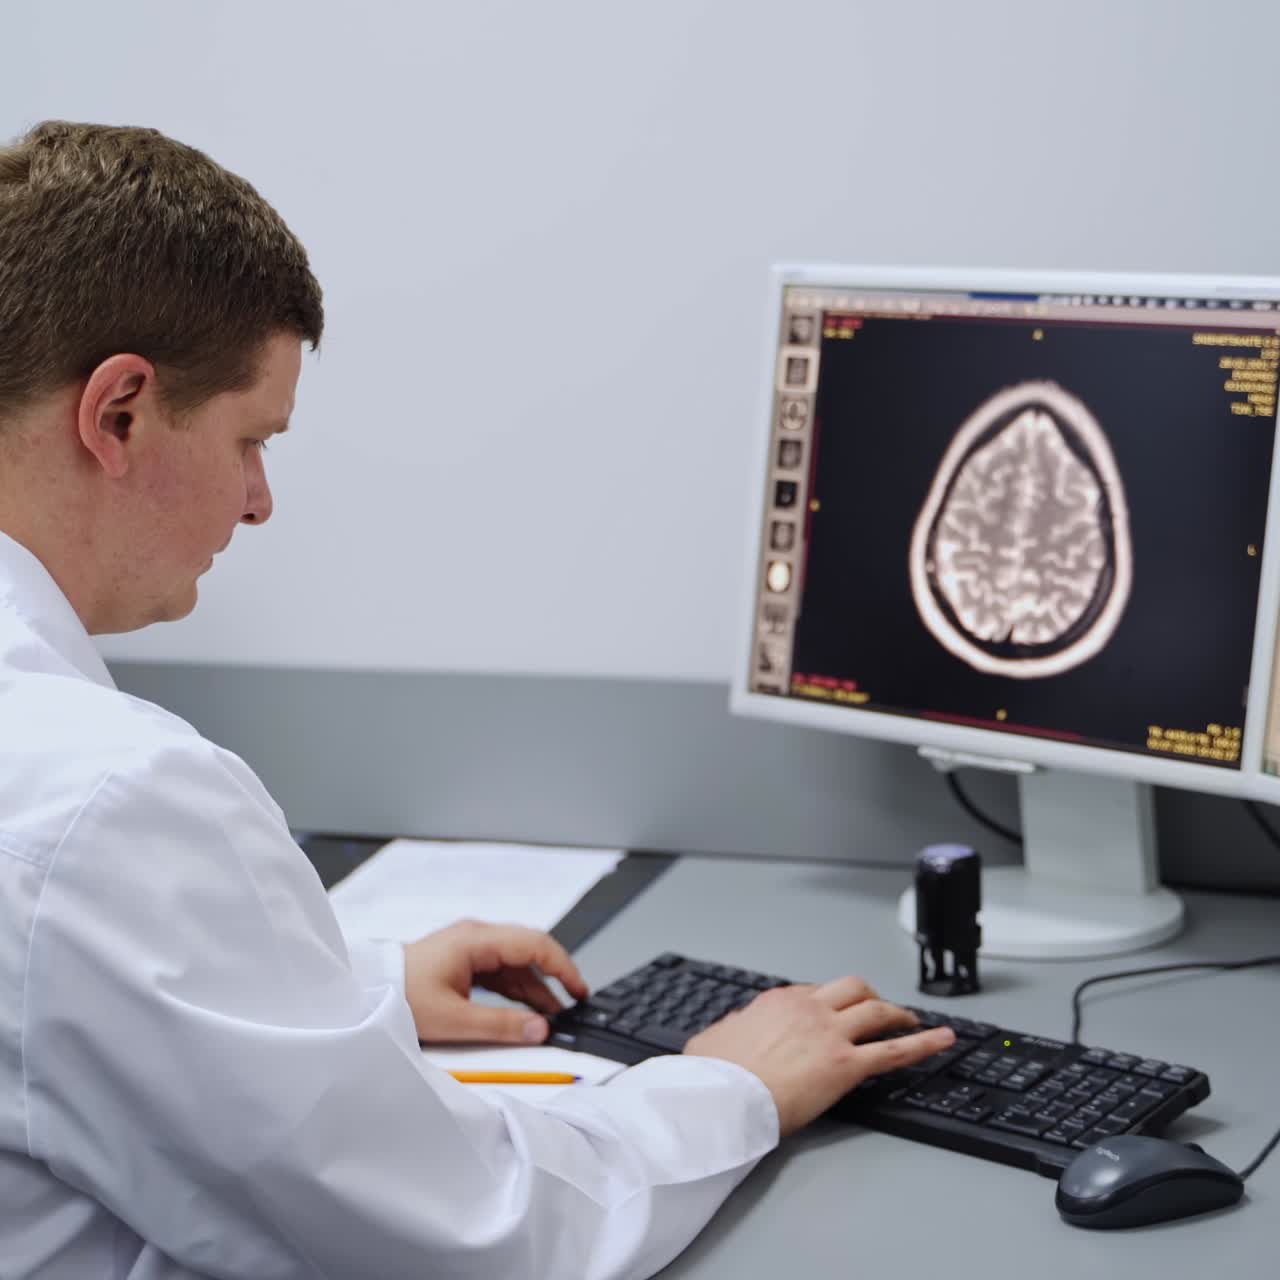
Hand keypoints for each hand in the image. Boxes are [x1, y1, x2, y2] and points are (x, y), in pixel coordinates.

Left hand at [404, 919, 589, 1043]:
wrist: (365, 991)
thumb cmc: (399, 996)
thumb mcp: (453, 1019)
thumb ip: (501, 1025)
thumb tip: (540, 1029)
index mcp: (476, 940)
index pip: (535, 944)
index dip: (563, 966)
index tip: (579, 990)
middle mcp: (477, 937)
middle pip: (529, 951)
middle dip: (554, 977)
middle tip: (574, 1004)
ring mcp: (470, 948)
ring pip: (516, 964)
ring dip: (536, 988)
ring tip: (553, 1017)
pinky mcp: (463, 961)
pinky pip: (500, 972)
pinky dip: (517, 990)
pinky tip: (526, 1010)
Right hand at [684, 976, 954, 1136]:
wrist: (724, 1096)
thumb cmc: (715, 1074)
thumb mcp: (713, 1039)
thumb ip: (729, 1031)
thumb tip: (725, 1034)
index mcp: (778, 1001)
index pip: (815, 992)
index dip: (830, 1003)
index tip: (834, 1013)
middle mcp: (809, 1009)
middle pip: (853, 989)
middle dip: (870, 996)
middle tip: (879, 1008)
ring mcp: (831, 1034)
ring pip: (877, 1010)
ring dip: (898, 1013)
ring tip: (912, 1021)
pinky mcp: (847, 1066)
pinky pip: (895, 1050)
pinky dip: (924, 1043)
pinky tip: (944, 1040)